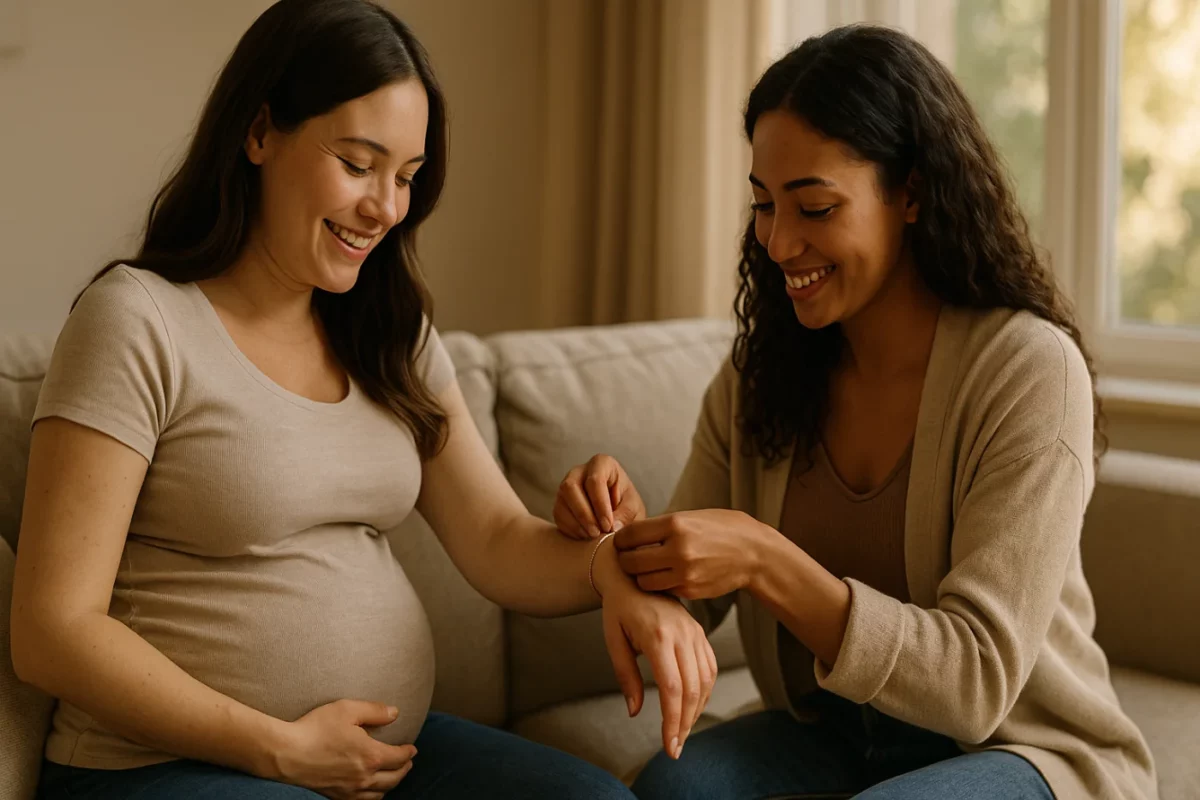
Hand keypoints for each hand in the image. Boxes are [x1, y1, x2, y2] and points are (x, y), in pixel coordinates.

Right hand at [269, 700, 417, 799]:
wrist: (285, 754)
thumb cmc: (315, 729)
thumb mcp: (347, 710)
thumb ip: (374, 711)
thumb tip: (395, 713)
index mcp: (371, 756)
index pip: (399, 757)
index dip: (409, 753)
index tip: (412, 749)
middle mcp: (364, 777)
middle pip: (395, 778)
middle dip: (404, 769)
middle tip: (408, 762)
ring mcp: (350, 790)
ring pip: (380, 793)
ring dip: (391, 784)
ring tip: (393, 775)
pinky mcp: (336, 796)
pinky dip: (374, 796)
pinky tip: (371, 790)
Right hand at [554, 454, 646, 538]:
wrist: (616, 512)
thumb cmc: (626, 503)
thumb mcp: (633, 506)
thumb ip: (626, 514)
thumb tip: (613, 527)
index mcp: (602, 464)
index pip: (595, 480)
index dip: (600, 504)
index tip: (609, 525)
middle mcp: (579, 471)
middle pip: (571, 487)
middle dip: (584, 514)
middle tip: (597, 533)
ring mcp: (566, 486)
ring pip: (562, 502)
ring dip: (576, 523)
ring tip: (593, 537)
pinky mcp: (560, 502)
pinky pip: (558, 515)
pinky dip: (571, 529)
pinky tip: (585, 536)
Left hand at [596, 548, 716, 759]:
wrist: (634, 574)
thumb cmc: (619, 607)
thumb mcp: (613, 639)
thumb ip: (626, 676)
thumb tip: (636, 711)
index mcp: (657, 636)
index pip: (672, 688)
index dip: (673, 721)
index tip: (669, 746)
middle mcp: (682, 634)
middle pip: (692, 688)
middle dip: (685, 723)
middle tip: (675, 748)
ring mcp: (694, 632)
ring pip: (706, 680)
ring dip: (697, 710)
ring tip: (682, 732)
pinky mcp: (700, 633)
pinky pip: (710, 667)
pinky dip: (705, 691)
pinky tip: (693, 707)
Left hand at [614, 510, 770, 599]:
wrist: (754, 554)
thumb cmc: (723, 530)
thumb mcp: (692, 517)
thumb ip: (662, 526)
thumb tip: (631, 535)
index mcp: (675, 524)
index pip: (629, 535)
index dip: (621, 539)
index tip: (623, 541)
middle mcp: (677, 550)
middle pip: (629, 561)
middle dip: (625, 559)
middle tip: (630, 556)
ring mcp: (684, 574)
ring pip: (642, 581)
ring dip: (640, 575)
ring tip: (648, 568)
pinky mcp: (690, 591)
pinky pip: (662, 590)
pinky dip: (660, 585)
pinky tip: (666, 576)